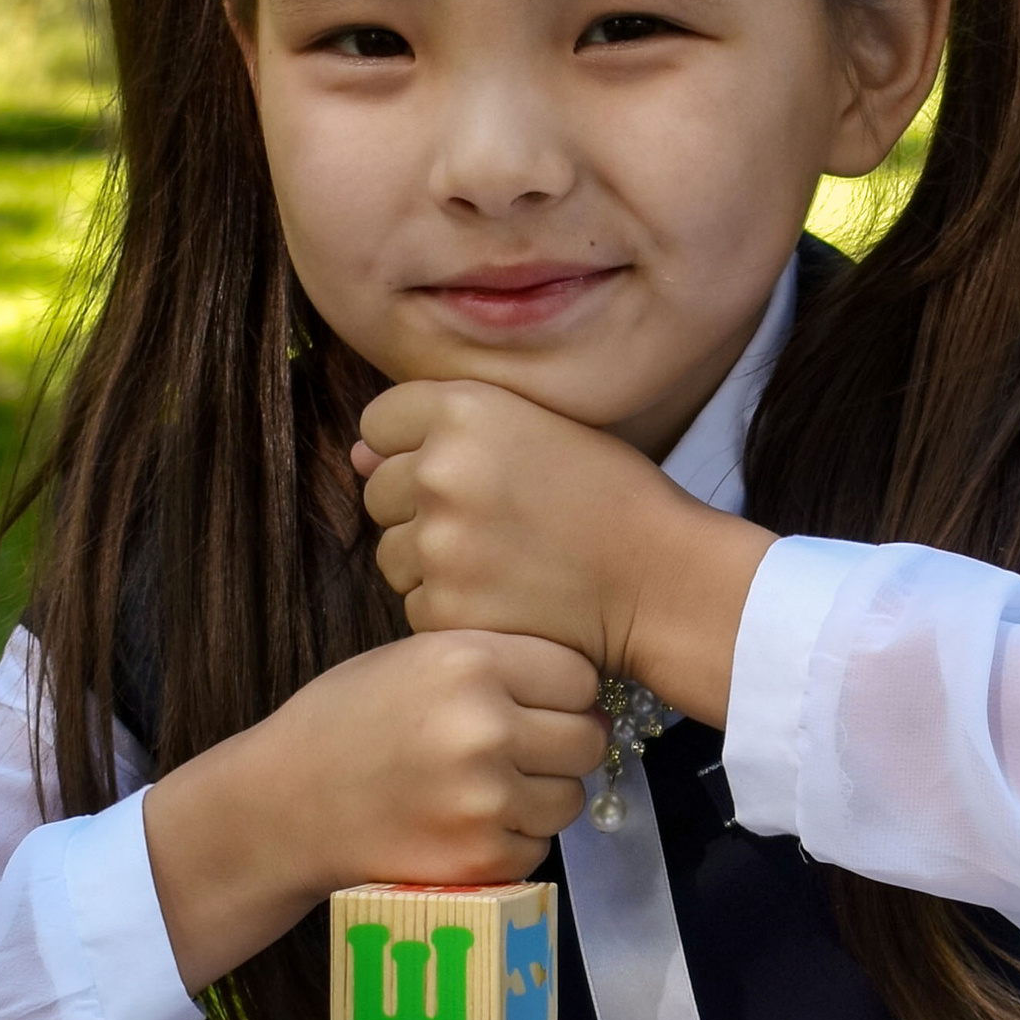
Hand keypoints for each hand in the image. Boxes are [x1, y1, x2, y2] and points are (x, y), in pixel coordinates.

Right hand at [142, 629, 605, 993]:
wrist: (283, 804)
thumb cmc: (348, 722)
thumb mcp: (413, 657)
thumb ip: (494, 660)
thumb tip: (582, 685)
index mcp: (470, 662)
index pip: (578, 677)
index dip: (561, 693)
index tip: (535, 703)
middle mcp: (485, 727)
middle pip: (588, 739)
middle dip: (563, 745)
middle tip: (520, 751)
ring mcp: (485, 799)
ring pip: (570, 798)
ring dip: (542, 795)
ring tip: (487, 787)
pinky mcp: (478, 859)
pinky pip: (537, 847)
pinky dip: (512, 839)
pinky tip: (464, 823)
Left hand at [354, 377, 769, 723]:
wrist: (661, 577)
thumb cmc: (610, 497)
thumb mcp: (540, 428)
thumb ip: (449, 428)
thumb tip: (357, 455)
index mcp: (465, 409)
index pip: (379, 424)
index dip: (414, 449)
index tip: (463, 472)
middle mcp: (441, 469)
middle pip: (379, 491)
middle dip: (421, 508)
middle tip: (492, 524)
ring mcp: (439, 543)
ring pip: (392, 554)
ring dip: (431, 563)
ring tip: (501, 564)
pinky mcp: (444, 607)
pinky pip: (416, 606)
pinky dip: (452, 610)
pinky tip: (505, 600)